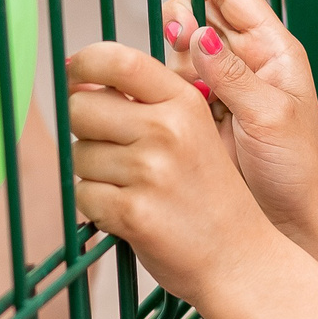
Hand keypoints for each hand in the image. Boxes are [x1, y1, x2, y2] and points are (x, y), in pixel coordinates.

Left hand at [65, 40, 286, 307]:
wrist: (240, 258)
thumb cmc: (211, 197)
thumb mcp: (195, 132)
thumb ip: (147, 102)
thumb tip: (82, 80)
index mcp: (184, 103)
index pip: (119, 60)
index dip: (86, 62)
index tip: (77, 74)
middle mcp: (168, 130)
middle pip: (81, 107)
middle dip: (84, 128)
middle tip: (113, 150)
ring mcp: (150, 171)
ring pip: (78, 154)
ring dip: (93, 173)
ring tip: (135, 188)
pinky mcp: (133, 211)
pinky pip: (82, 194)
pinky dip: (98, 207)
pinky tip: (130, 212)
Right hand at [160, 0, 317, 284]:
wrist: (293, 229)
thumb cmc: (299, 173)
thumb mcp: (272, 118)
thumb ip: (233, 75)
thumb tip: (200, 32)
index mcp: (277, 57)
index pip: (240, 1)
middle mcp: (249, 69)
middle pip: (205, 22)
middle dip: (186, 18)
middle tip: (175, 32)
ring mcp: (223, 95)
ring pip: (184, 55)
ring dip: (171, 54)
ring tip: (169, 70)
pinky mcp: (201, 123)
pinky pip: (173, 91)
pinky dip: (159, 86)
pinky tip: (148, 92)